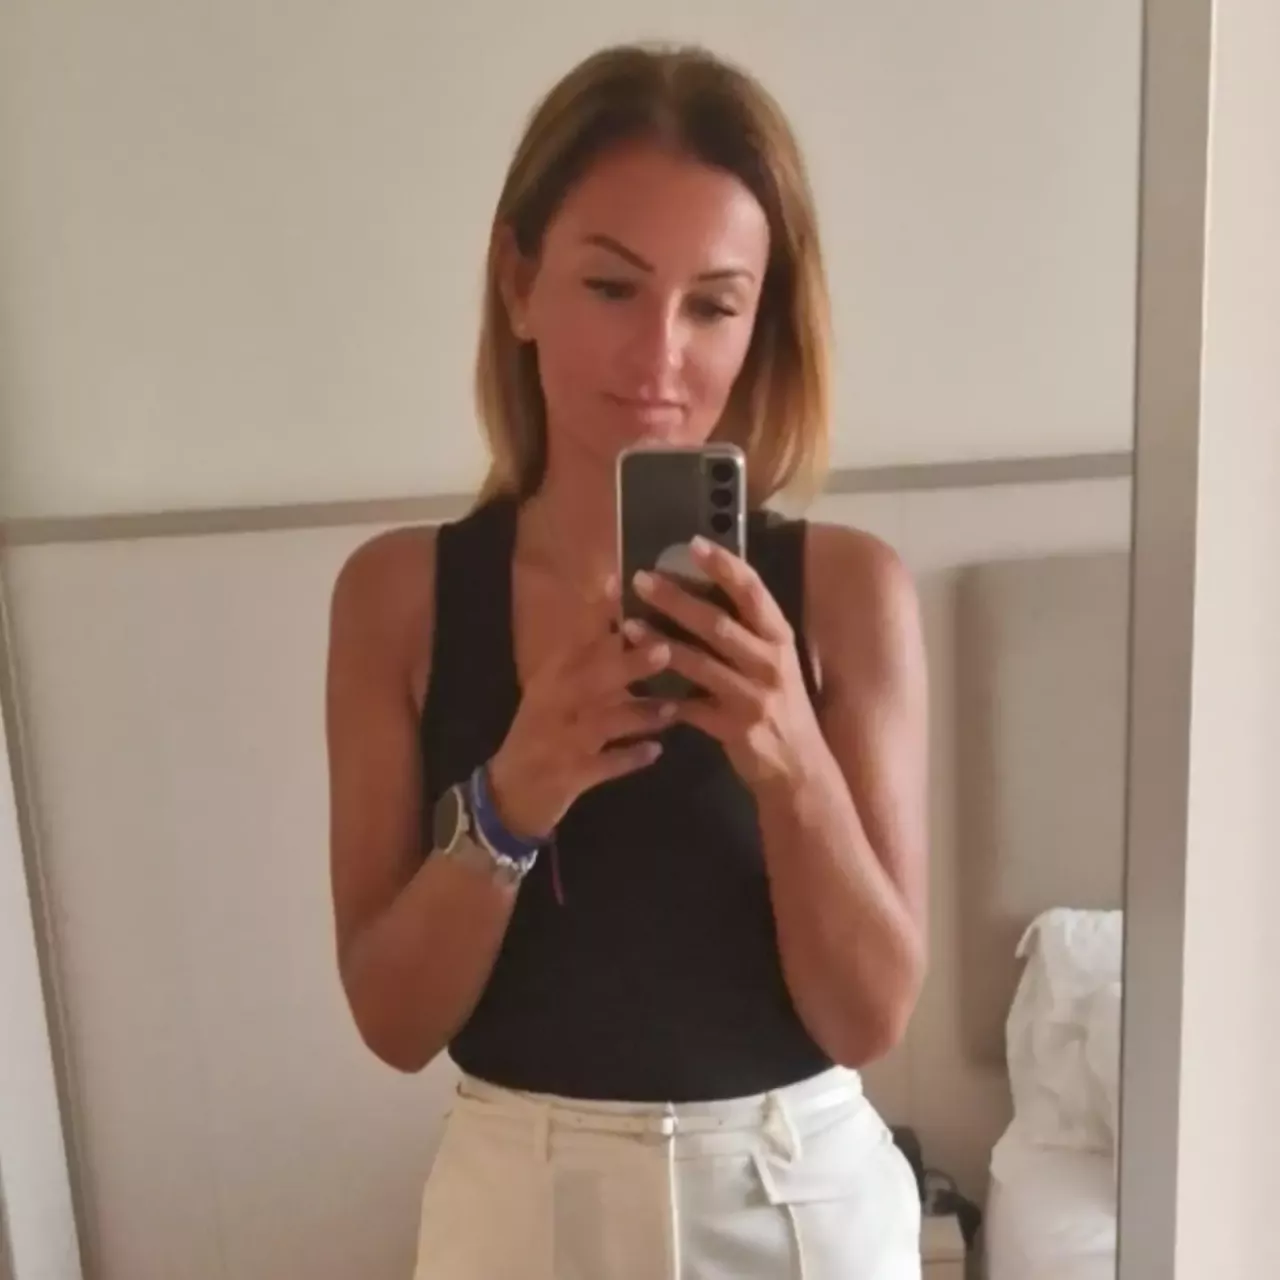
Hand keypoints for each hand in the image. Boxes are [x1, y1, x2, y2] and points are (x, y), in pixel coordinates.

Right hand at [487, 583, 675, 839]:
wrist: (510, 795)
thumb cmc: (540, 735)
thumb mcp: (553, 694)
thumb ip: (585, 663)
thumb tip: (622, 622)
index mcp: (548, 681)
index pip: (574, 643)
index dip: (597, 619)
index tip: (618, 588)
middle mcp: (552, 707)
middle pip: (590, 681)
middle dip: (628, 666)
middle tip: (666, 650)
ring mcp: (560, 742)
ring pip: (603, 724)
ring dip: (640, 715)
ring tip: (673, 709)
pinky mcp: (570, 776)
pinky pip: (604, 766)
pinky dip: (630, 758)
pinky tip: (656, 752)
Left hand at [627, 538, 823, 789]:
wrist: (799, 767)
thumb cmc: (780, 704)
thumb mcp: (774, 661)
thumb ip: (746, 630)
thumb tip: (704, 586)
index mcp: (778, 638)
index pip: (754, 592)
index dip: (725, 566)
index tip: (694, 542)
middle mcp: (769, 663)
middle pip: (720, 624)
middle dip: (677, 600)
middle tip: (642, 579)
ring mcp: (753, 697)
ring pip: (700, 665)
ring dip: (660, 644)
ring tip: (628, 626)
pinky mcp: (734, 728)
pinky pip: (691, 709)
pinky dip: (663, 700)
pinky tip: (635, 688)